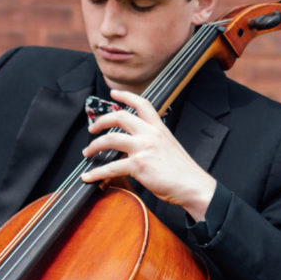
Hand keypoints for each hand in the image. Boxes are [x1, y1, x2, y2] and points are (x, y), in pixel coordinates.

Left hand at [81, 88, 215, 221]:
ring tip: (88, 152)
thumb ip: (153, 141)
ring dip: (94, 145)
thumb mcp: (169, 146)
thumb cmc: (183, 171)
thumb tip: (135, 146)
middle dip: (101, 121)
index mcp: (159, 128)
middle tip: (92, 128)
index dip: (126, 96)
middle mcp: (150, 134)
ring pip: (110, 139)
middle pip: (120, 117)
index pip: (142, 104)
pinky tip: (88, 176)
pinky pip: (110, 167)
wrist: (193, 185)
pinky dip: (96, 172)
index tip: (114, 94)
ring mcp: (143, 148)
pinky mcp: (138, 165)